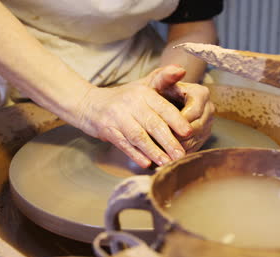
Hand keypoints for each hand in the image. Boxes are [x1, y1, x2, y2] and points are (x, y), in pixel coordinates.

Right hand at [76, 65, 213, 167]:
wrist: (90, 104)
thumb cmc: (124, 97)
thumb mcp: (143, 84)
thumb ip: (164, 78)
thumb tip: (181, 70)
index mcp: (142, 92)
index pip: (162, 107)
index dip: (176, 120)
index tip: (189, 132)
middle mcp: (130, 103)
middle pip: (152, 124)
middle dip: (168, 141)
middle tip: (181, 155)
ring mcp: (117, 118)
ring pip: (138, 136)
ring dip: (153, 151)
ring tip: (167, 163)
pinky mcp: (107, 130)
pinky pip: (124, 144)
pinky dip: (135, 154)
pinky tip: (146, 163)